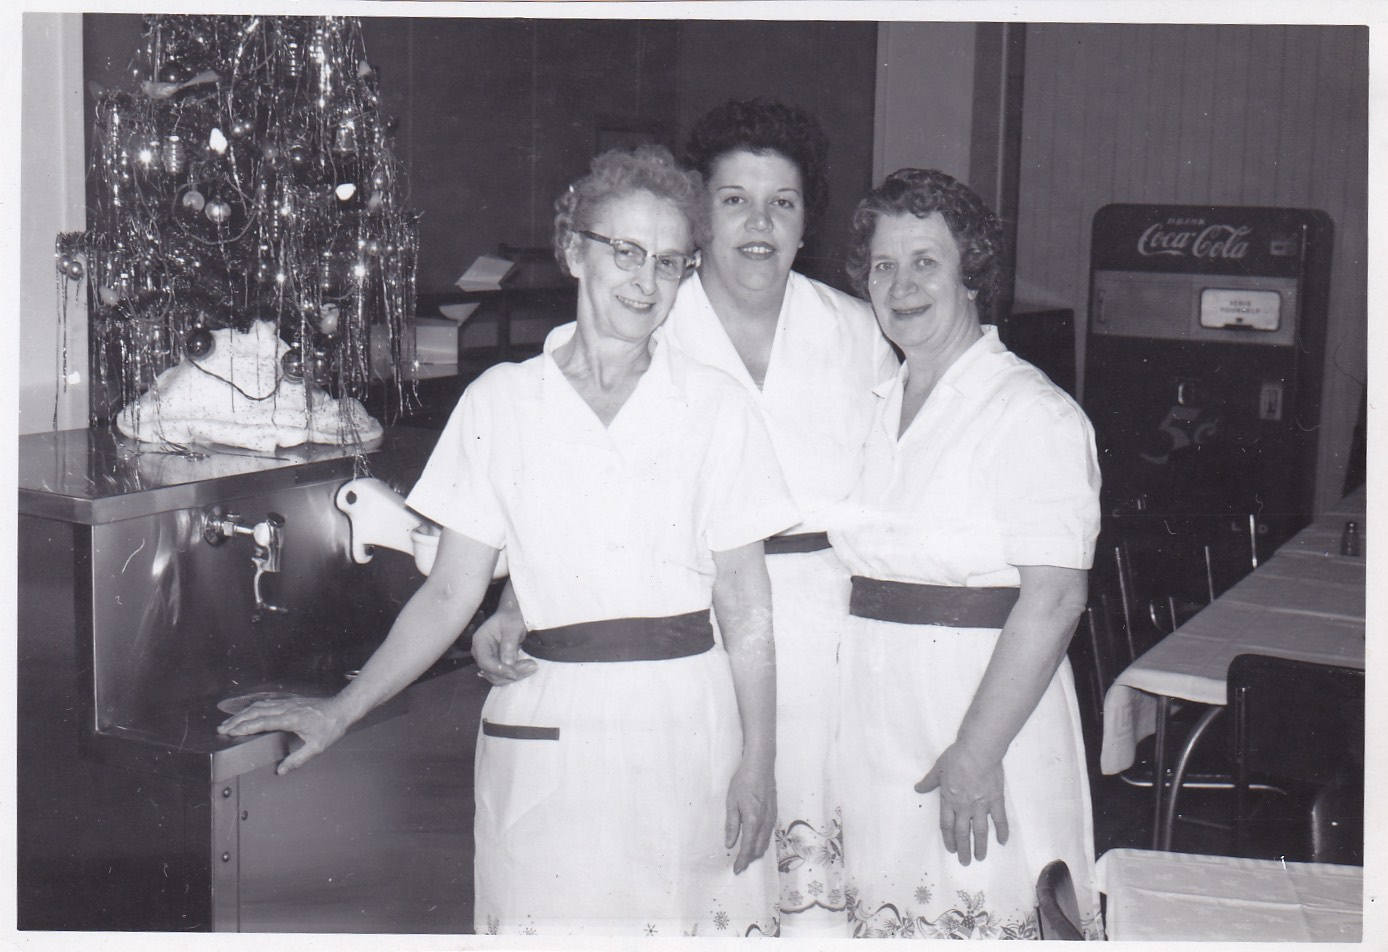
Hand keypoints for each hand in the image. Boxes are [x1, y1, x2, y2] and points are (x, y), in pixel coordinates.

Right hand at [217, 695, 349, 774]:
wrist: (343, 707)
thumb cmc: (332, 726)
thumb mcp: (317, 747)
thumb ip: (298, 759)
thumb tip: (281, 770)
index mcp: (291, 719)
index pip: (262, 722)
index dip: (245, 727)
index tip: (230, 732)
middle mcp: (286, 709)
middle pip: (256, 712)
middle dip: (237, 721)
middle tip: (222, 729)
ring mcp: (288, 703)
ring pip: (260, 706)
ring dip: (243, 713)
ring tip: (230, 721)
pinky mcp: (291, 701)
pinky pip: (268, 702)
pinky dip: (254, 706)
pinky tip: (249, 710)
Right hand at [471, 607, 536, 685]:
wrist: (512, 616)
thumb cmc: (511, 618)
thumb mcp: (512, 627)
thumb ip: (509, 644)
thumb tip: (508, 663)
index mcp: (480, 641)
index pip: (486, 661)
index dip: (499, 670)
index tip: (515, 673)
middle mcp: (480, 653)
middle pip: (491, 672)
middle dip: (511, 673)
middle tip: (532, 666)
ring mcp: (487, 660)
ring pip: (498, 677)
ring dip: (515, 676)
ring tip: (533, 666)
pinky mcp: (496, 665)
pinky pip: (503, 676)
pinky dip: (516, 674)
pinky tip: (528, 668)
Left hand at [724, 756, 774, 874]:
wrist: (760, 765)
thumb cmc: (743, 781)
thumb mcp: (732, 803)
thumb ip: (732, 825)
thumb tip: (729, 844)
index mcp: (753, 821)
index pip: (747, 848)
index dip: (742, 861)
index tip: (736, 870)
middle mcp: (765, 823)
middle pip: (759, 849)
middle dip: (749, 859)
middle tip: (739, 864)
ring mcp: (772, 818)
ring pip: (765, 843)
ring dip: (756, 852)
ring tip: (746, 856)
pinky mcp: (774, 813)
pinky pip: (769, 834)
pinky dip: (762, 842)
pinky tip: (755, 841)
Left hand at [915, 742, 1008, 865]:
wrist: (978, 749)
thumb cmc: (957, 756)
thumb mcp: (939, 768)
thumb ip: (929, 781)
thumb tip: (918, 789)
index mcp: (949, 799)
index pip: (946, 825)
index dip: (949, 839)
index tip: (951, 849)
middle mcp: (964, 806)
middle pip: (962, 832)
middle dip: (963, 849)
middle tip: (965, 862)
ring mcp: (981, 805)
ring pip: (980, 831)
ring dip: (980, 846)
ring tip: (980, 858)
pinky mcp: (996, 800)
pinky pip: (999, 819)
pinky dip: (1002, 831)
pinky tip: (1002, 841)